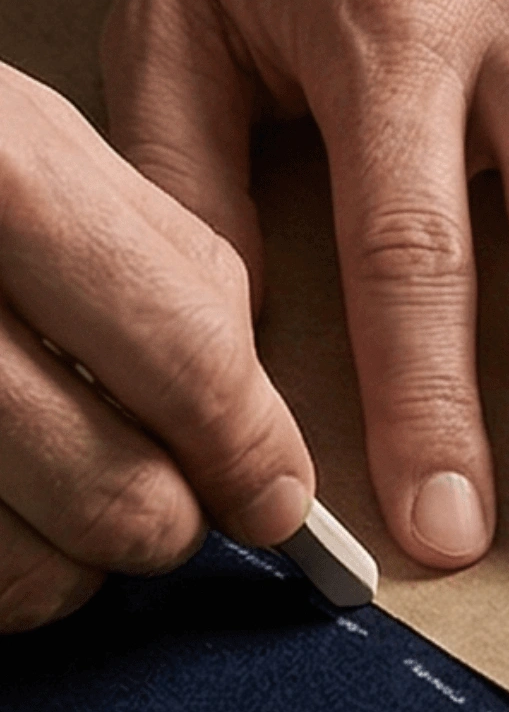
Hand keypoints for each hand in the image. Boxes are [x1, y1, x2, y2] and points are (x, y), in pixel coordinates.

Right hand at [0, 63, 313, 628]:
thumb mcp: (27, 141)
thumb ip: (160, 263)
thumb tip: (259, 427)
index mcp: (2, 175)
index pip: (193, 353)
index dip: (252, 447)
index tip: (277, 495)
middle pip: (125, 492)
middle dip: (168, 521)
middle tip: (164, 504)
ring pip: (36, 570)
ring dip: (70, 564)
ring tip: (55, 502)